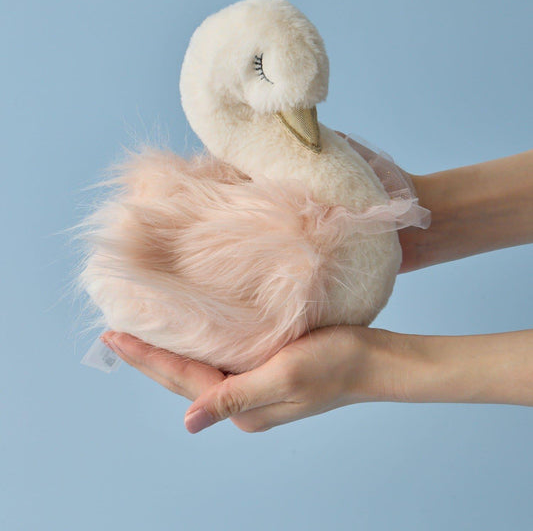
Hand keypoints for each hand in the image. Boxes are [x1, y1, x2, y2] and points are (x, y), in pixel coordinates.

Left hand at [100, 326, 404, 432]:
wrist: (373, 360)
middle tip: (115, 334)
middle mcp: (242, 402)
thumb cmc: (334, 364)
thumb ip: (235, 398)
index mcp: (242, 408)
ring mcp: (253, 387)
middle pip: (183, 378)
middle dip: (149, 357)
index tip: (113, 337)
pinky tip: (190, 333)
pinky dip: (197, 346)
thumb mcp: (284, 378)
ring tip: (142, 334)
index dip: (146, 358)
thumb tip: (188, 423)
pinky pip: (219, 359)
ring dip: (169, 352)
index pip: (181, 380)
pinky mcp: (265, 370)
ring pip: (199, 368)